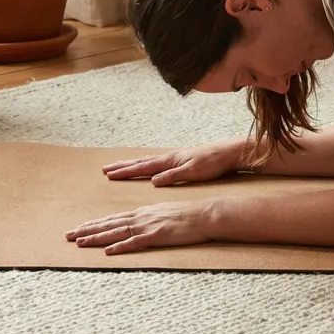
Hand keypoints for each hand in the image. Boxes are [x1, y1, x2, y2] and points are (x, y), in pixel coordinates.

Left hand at [67, 201, 214, 254]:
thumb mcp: (163, 214)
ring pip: (116, 232)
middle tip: (68, 235)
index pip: (113, 218)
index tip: (78, 228)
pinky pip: (135, 242)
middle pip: (109, 223)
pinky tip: (108, 251)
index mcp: (143, 212)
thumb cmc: (187, 216)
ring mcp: (148, 226)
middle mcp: (141, 217)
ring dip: (96, 237)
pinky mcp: (156, 236)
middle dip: (87, 229)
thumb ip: (149, 219)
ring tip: (79, 242)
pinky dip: (120, 246)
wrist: (204, 214)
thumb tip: (136, 225)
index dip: (94, 224)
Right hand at [102, 141, 242, 186]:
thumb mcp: (192, 172)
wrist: (228, 153)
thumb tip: (153, 181)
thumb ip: (172, 176)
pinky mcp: (181, 161)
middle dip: (123, 166)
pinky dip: (146, 165)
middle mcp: (169, 158)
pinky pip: (157, 163)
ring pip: (148, 162)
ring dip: (132, 165)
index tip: (109, 173)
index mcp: (170, 161)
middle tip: (106, 169)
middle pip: (141, 162)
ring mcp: (174, 159)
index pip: (143, 167)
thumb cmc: (212, 163)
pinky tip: (146, 168)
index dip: (125, 171)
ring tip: (119, 166)